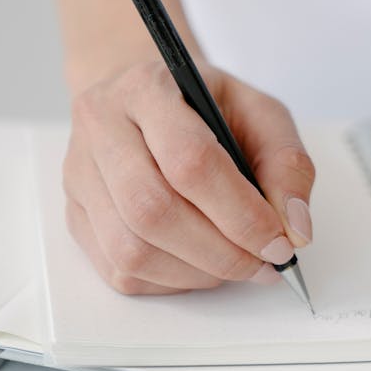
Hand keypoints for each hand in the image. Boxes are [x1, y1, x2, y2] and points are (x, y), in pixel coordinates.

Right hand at [64, 60, 314, 293]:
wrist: (145, 99)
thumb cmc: (205, 105)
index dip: (241, 213)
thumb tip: (295, 228)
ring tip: (235, 264)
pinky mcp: (76, 215)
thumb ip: (288, 164)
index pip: (190, 161)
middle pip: (152, 211)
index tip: (280, 241)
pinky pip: (119, 271)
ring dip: (196, 273)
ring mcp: (80, 174)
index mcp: (147, 89)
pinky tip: (199, 264)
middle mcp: (101, 127)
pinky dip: (170, 281)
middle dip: (221, 252)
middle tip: (263, 264)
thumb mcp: (260, 113)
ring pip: (130, 250)